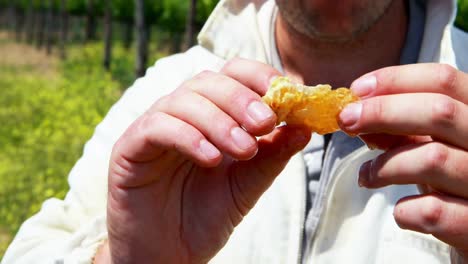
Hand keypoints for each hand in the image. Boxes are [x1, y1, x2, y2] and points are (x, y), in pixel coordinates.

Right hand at [104, 58, 310, 262]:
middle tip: (265, 123)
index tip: (287, 94)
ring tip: (245, 149)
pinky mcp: (129, 148)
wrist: (167, 255)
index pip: (231, 75)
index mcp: (209, 116)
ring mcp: (153, 128)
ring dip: (219, 121)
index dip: (258, 76)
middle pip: (207, 81)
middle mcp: (180, 115)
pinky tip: (212, 159)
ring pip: (183, 101)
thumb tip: (305, 127)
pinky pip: (156, 127)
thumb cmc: (204, 217)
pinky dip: (188, 137)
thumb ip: (272, 156)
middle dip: (240, 98)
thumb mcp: (247, 185)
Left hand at [338, 64, 467, 260]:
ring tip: (366, 176)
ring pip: (432, 159)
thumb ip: (401, 129)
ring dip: (384, 166)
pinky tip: (402, 213)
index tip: (357, 90)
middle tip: (346, 121)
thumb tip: (356, 114)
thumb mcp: (431, 146)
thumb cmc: (452, 183)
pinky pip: (433, 212)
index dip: (395, 80)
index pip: (444, 80)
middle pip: (439, 112)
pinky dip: (405, 211)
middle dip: (381, 112)